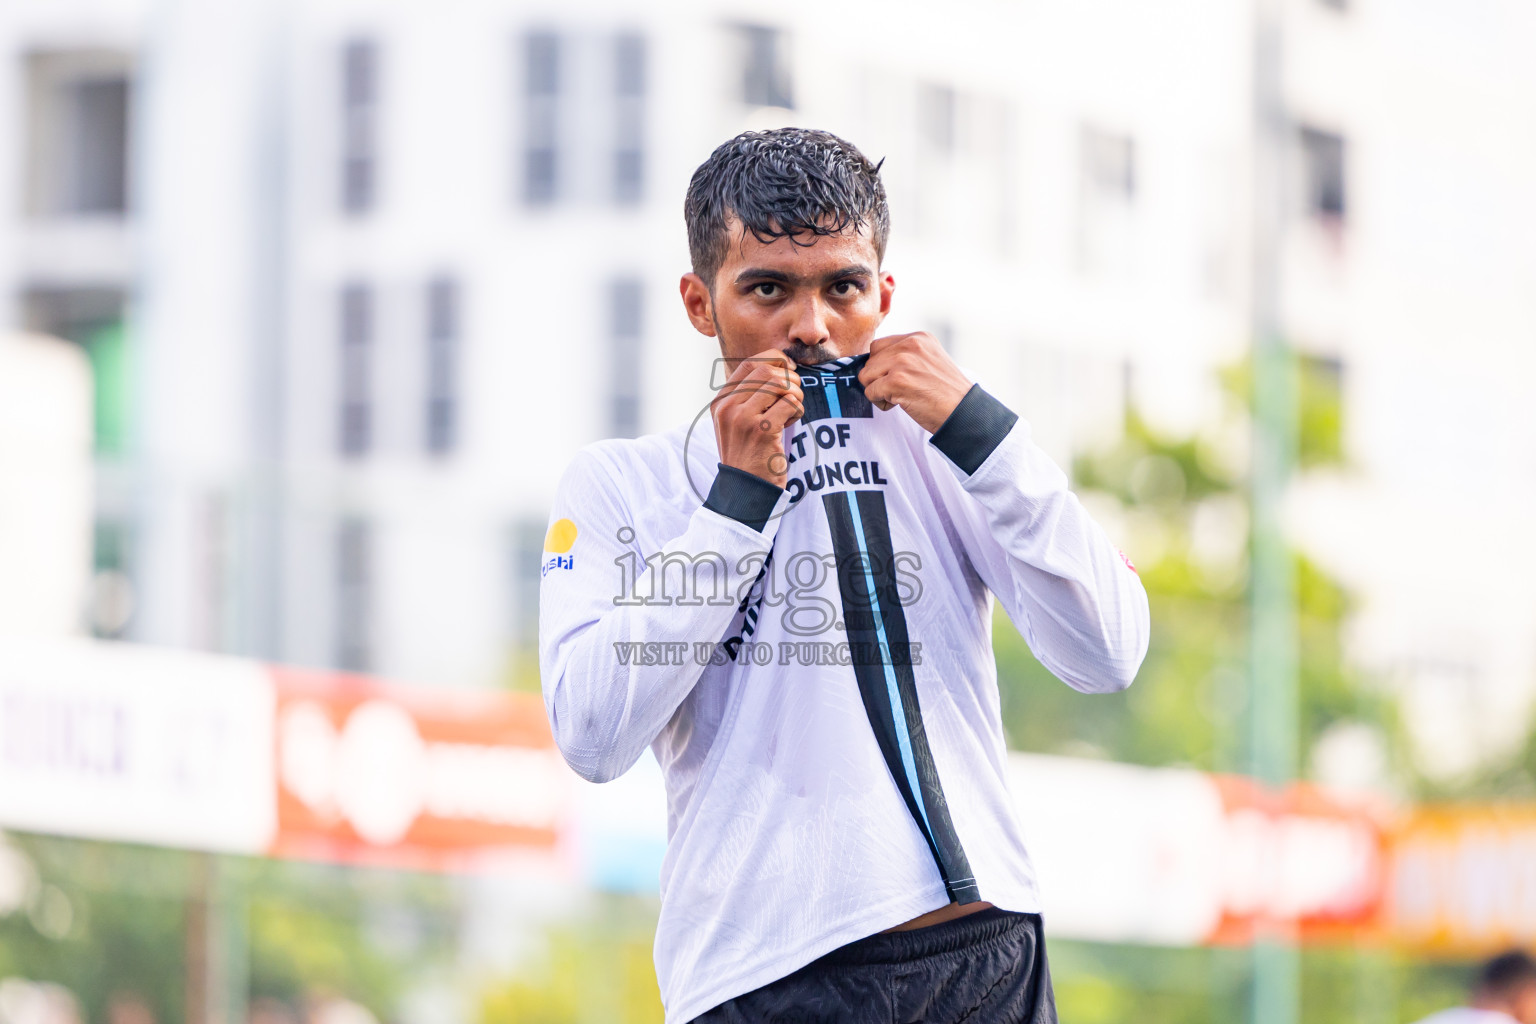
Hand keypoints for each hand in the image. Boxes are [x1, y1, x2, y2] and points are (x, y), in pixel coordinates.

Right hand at [712, 350, 803, 486]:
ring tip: (790, 412)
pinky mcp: (762, 431)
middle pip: (767, 369)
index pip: (750, 363)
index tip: (788, 372)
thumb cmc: (748, 455)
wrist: (744, 491)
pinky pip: (791, 403)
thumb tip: (781, 366)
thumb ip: (751, 396)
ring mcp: (743, 419)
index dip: (774, 360)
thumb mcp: (737, 423)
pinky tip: (789, 424)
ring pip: (781, 383)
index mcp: (721, 402)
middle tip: (793, 396)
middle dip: (789, 378)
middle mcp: (728, 407)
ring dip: (796, 395)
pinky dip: (797, 411)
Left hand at [858, 332, 972, 432]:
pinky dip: (881, 403)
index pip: (880, 346)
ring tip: (900, 397)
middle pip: (870, 359)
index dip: (883, 366)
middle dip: (879, 378)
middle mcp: (910, 344)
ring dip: (878, 390)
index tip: (901, 379)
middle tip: (900, 390)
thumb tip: (874, 362)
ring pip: (866, 375)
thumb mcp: (930, 361)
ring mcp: (902, 361)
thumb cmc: (946, 394)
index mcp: (919, 338)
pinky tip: (900, 404)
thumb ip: (906, 355)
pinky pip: (870, 392)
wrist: (963, 412)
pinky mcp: (897, 380)